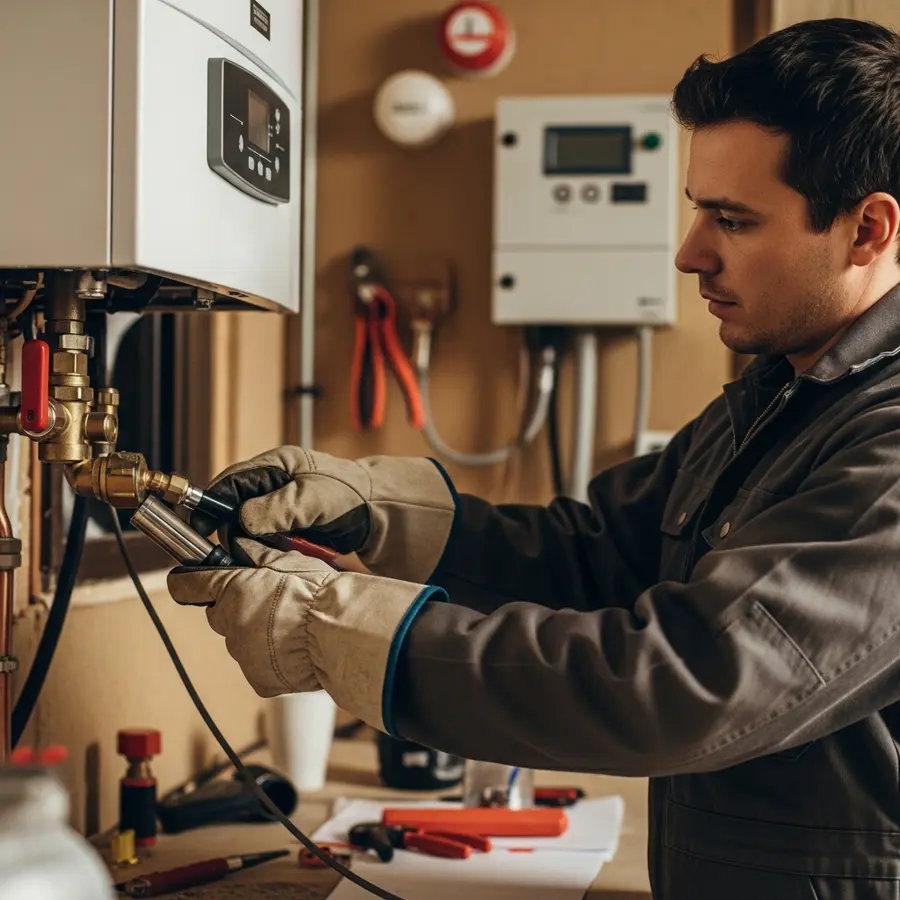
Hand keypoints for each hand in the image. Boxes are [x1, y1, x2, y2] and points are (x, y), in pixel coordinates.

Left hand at [166, 538, 441, 731]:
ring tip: (292, 627)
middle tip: (268, 602)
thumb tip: (239, 545)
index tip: (191, 580)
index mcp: (232, 590)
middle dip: (236, 608)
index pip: (187, 585)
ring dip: (257, 634)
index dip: (190, 581)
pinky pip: (259, 667)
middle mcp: (229, 624)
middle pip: (219, 615)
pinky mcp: (260, 681)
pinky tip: (297, 649)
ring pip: (241, 641)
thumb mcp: (289, 560)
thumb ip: (258, 554)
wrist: (340, 635)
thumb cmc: (320, 594)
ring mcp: (243, 656)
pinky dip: (272, 659)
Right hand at [191, 447, 456, 582]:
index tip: (200, 529)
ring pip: (246, 523)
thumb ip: (278, 508)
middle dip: (228, 528)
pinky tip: (266, 558)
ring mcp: (279, 502)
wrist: (380, 510)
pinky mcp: (287, 521)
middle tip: (228, 552)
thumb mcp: (313, 498)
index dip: (210, 505)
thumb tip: (242, 521)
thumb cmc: (350, 495)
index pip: (229, 482)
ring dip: (245, 541)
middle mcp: (272, 480)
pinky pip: (263, 535)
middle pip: (232, 505)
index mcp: (275, 464)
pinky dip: (261, 547)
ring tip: (249, 558)